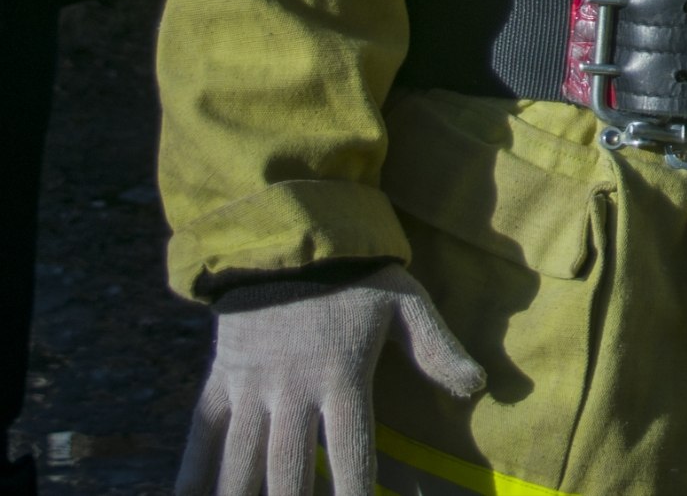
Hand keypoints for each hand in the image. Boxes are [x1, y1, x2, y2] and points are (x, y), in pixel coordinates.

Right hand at [176, 263, 485, 495]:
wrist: (287, 233)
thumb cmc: (356, 273)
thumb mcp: (406, 303)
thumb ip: (439, 348)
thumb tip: (479, 387)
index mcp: (342, 375)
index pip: (351, 451)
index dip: (353, 494)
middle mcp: (292, 390)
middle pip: (289, 471)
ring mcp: (250, 389)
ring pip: (241, 462)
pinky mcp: (219, 381)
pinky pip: (200, 437)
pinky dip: (191, 474)